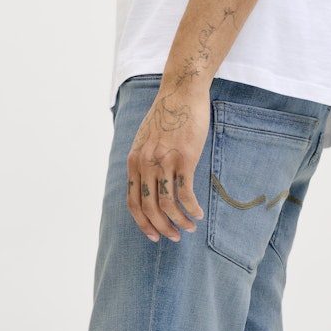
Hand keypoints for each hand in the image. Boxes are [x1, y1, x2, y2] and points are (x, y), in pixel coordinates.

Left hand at [126, 86, 209, 241]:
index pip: (133, 203)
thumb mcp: (146, 140)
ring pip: (167, 204)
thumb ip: (144, 162)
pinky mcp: (184, 158)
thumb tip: (149, 185)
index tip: (154, 235)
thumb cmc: (167, 116)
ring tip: (189, 228)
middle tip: (174, 238)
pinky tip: (198, 214)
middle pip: (150, 208)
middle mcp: (145, 163)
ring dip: (179, 222)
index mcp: (134, 162)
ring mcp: (164, 161)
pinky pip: (185, 193)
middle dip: (162, 228)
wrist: (181, 92)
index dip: (143, 223)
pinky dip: (191, 209)